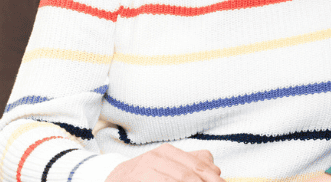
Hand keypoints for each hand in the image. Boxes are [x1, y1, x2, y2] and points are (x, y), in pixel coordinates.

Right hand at [107, 144, 223, 181]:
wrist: (114, 179)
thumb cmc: (146, 173)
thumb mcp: (168, 163)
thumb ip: (192, 162)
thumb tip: (216, 170)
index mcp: (167, 152)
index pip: (199, 164)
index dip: (213, 177)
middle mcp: (156, 158)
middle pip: (188, 175)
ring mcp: (145, 170)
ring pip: (178, 180)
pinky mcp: (137, 180)